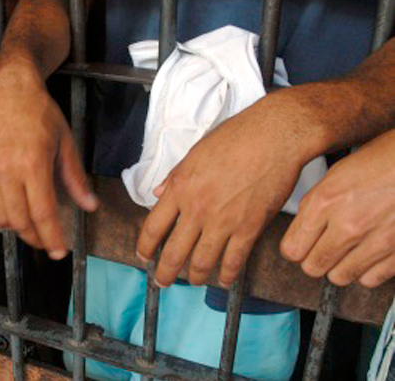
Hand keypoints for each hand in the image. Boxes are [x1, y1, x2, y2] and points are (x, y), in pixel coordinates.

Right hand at [0, 69, 97, 257]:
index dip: (52, 237)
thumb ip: (75, 178)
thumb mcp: (66, 142)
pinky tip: (11, 217)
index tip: (60, 251)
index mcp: (33, 164)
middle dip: (37, 239)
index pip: (42, 213)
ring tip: (32, 229)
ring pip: (0, 217)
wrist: (9, 91)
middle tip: (49, 244)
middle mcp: (7, 171)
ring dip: (17, 229)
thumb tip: (90, 206)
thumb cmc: (41, 113)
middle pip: (20, 220)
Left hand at [137, 100, 308, 287]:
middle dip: (165, 272)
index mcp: (180, 188)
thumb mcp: (195, 152)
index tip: (143, 255)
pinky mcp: (249, 228)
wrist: (274, 137)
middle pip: (174, 252)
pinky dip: (227, 274)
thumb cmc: (235, 138)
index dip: (145, 246)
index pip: (153, 227)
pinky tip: (224, 279)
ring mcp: (223, 221)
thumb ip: (175, 176)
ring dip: (195, 276)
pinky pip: (234, 260)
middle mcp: (197, 209)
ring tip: (193, 281)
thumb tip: (158, 192)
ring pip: (202, 262)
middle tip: (161, 281)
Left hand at [280, 130, 394, 287]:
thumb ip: (316, 204)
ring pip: (340, 277)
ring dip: (340, 267)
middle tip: (322, 248)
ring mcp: (375, 241)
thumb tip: (302, 229)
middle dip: (314, 259)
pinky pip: (370, 279)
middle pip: (313, 267)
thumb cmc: (383, 159)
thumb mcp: (336, 174)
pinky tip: (367, 254)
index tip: (300, 245)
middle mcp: (348, 224)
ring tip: (346, 251)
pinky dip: (366, 271)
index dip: (294, 249)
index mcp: (325, 202)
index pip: (292, 249)